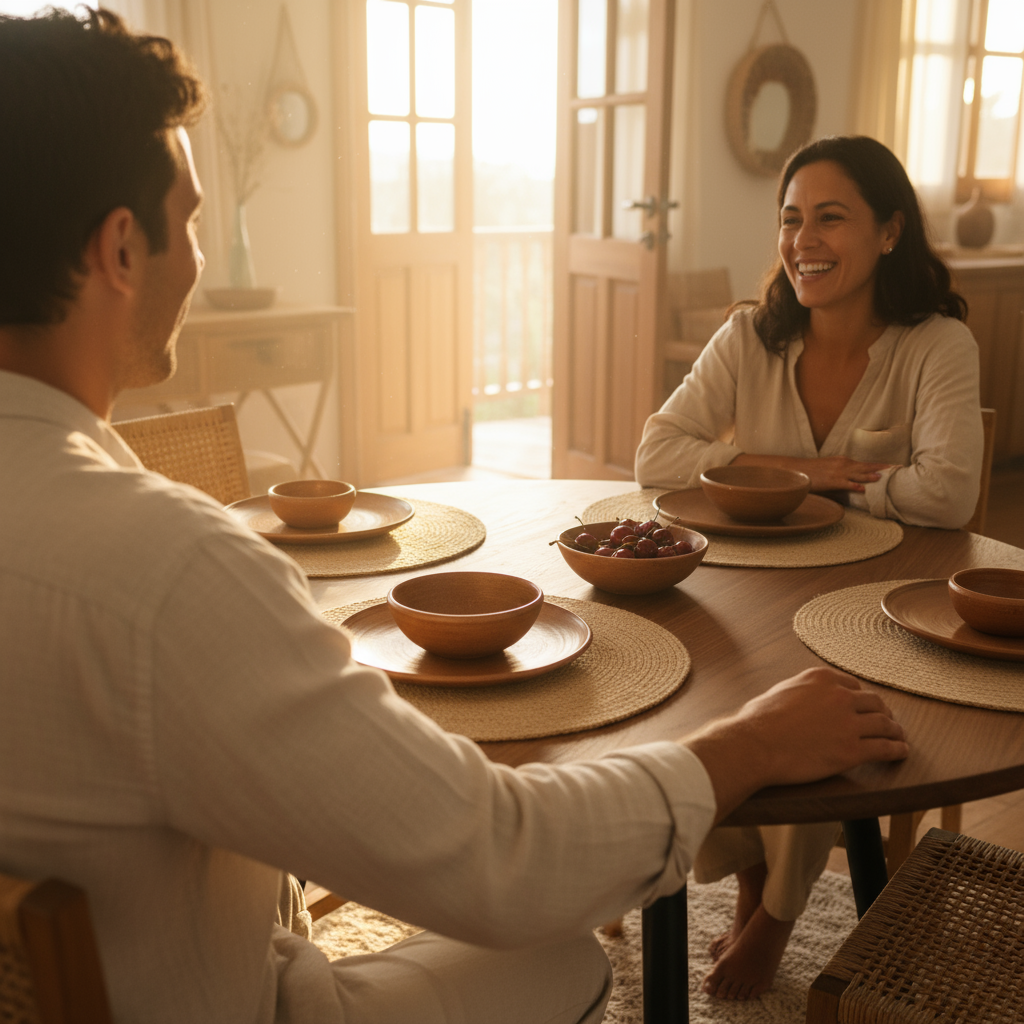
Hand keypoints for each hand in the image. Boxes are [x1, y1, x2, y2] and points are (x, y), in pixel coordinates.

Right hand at [682, 668, 907, 822]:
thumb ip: (799, 691)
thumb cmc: (758, 721)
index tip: (865, 707)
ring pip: (884, 724)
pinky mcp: (852, 750)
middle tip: (887, 721)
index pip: (853, 686)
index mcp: (821, 679)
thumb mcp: (779, 691)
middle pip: (873, 702)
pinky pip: (884, 748)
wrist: (755, 744)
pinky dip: (897, 750)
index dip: (861, 699)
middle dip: (883, 712)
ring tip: (898, 737)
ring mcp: (848, 724)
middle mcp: (839, 697)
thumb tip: (799, 698)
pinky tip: (901, 752)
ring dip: (895, 731)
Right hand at [732, 454, 892, 492]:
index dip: (880, 465)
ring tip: (885, 477)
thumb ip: (842, 476)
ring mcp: (836, 472)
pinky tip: (863, 488)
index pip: (865, 463)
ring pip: (858, 472)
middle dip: (882, 467)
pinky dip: (854, 484)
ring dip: (872, 474)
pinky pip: (844, 482)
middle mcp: (842, 464)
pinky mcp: (829, 480)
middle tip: (898, 469)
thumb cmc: (812, 473)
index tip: (894, 466)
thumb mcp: (829, 472)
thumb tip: (855, 483)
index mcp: (843, 462)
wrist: (794, 470)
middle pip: (866, 466)